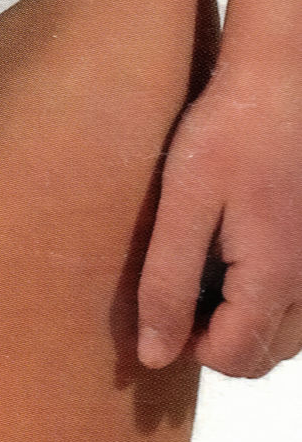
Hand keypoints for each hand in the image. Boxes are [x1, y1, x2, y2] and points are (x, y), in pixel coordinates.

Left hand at [137, 61, 301, 376]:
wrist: (280, 82)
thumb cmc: (228, 133)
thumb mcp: (184, 204)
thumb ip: (169, 282)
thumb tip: (155, 354)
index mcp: (275, 279)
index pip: (234, 360)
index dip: (186, 344)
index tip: (158, 302)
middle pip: (264, 353)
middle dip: (216, 337)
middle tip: (176, 283)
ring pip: (286, 330)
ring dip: (241, 317)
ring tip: (200, 263)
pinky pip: (297, 296)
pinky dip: (263, 291)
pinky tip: (231, 246)